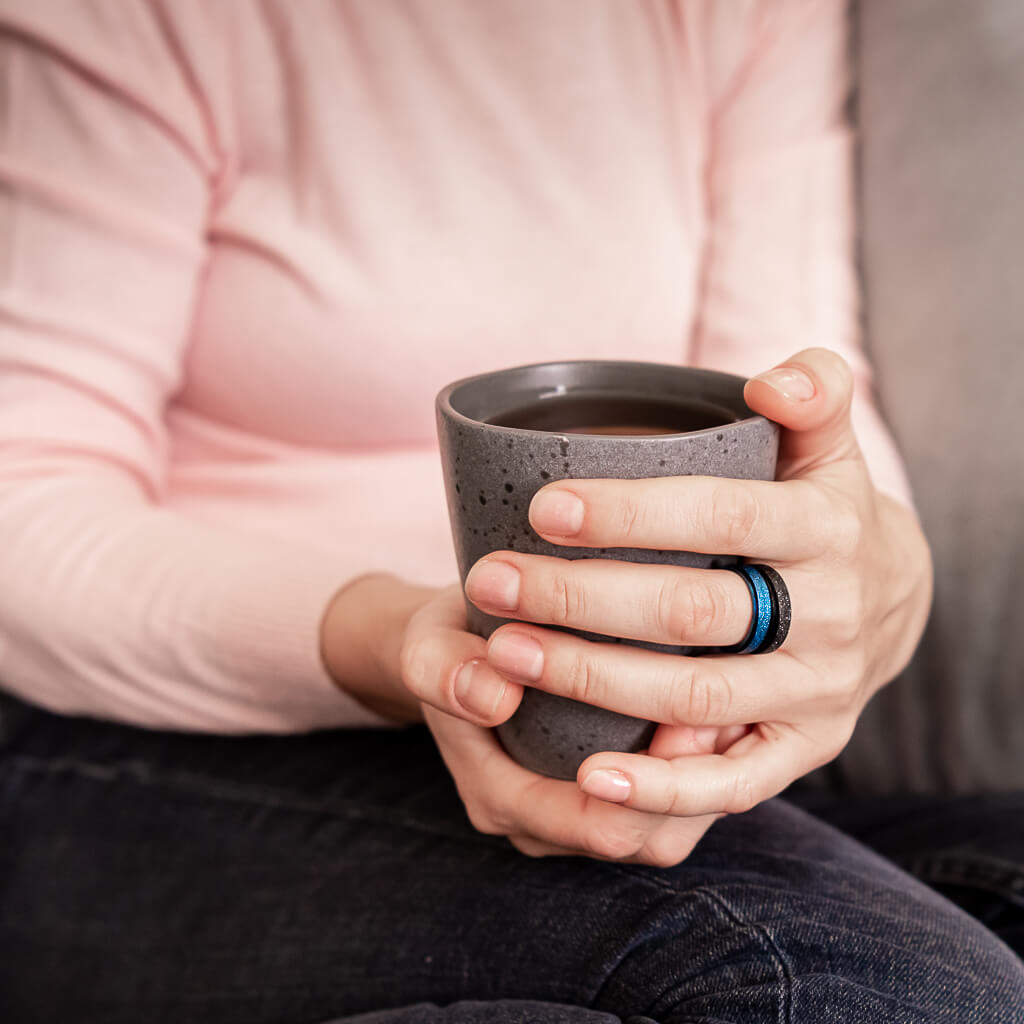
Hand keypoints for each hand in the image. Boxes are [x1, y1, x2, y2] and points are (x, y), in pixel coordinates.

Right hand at [400, 585, 722, 863]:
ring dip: (701, 780)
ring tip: (727, 715)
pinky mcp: (601, 791)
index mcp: (500, 797)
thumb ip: (444, 668)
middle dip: (692, 786)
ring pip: (663, 829)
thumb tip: (492, 696)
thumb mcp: (427, 643)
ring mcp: (572, 810)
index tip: (687, 715)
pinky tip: (714, 716)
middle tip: (724, 714)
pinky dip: (694, 770)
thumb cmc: (448, 643)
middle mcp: (542, 821)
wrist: (451, 650)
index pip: (595, 827)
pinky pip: (662, 806)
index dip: (653, 786)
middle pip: (643, 840)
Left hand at [463, 348, 932, 819]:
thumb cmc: (821, 510)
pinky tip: (588, 778)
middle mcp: (831, 616)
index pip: (724, 516)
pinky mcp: (805, 748)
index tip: (542, 509)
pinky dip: (662, 789)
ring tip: (507, 654)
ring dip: (593, 680)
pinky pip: (735, 783)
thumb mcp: (828, 444)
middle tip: (491, 582)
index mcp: (828, 528)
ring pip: (696, 693)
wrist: (890, 599)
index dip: (632, 515)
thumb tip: (773, 381)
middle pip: (692, 610)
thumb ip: (814, 393)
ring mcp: (818, 691)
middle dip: (581, 598)